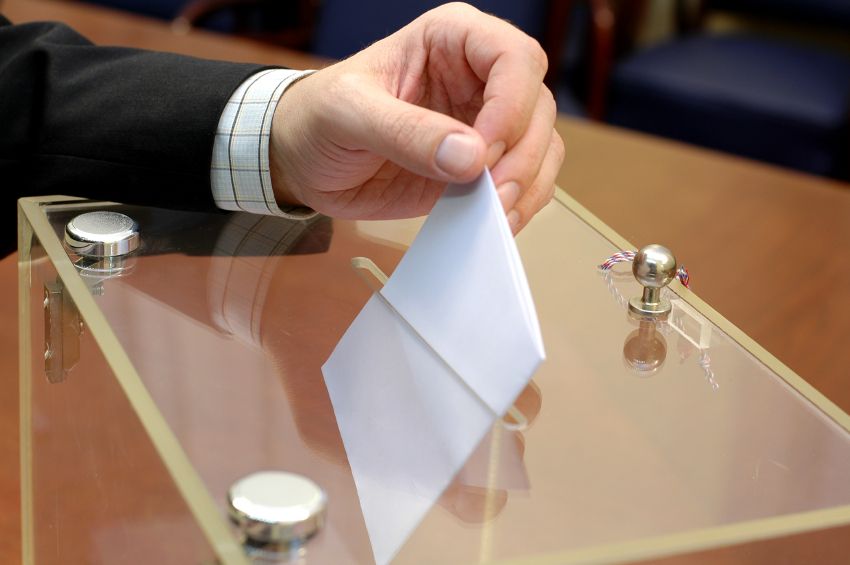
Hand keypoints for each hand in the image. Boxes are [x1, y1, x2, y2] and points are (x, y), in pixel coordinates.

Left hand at [269, 2, 563, 232]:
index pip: (513, 58)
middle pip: (538, 106)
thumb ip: (404, 132)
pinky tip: (496, 221)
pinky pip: (524, 182)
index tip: (484, 150)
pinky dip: (520, 205)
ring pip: (542, 146)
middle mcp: (478, 78)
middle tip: (492, 193)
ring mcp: (484, 125)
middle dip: (522, 154)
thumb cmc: (317, 118)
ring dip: (528, 184)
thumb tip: (470, 157)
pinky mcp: (480, 168)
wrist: (303, 162)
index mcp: (451, 40)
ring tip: (495, 215)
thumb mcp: (348, 114)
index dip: (512, 104)